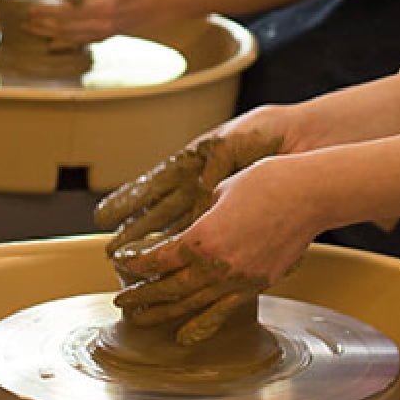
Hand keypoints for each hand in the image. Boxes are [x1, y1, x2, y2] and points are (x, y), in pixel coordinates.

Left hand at [23, 0, 171, 42]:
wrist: (154, 5)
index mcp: (103, 8)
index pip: (68, 12)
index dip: (47, 12)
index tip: (30, 10)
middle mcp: (102, 25)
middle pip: (65, 29)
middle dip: (42, 26)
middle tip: (24, 23)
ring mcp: (103, 34)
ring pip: (70, 38)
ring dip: (49, 35)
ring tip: (32, 30)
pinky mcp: (104, 38)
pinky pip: (79, 41)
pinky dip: (63, 40)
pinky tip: (52, 37)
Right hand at [95, 122, 283, 254]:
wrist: (296, 138)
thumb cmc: (263, 133)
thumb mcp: (229, 146)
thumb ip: (210, 169)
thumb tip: (201, 194)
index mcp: (192, 161)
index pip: (153, 184)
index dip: (127, 200)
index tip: (102, 217)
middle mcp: (197, 183)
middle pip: (159, 211)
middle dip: (134, 232)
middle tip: (110, 252)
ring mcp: (213, 199)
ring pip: (176, 226)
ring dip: (154, 246)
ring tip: (129, 265)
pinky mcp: (232, 211)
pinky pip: (204, 232)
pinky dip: (187, 249)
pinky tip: (171, 266)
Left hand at [111, 155, 319, 344]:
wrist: (308, 194)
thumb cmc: (266, 183)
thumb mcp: (220, 190)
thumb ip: (199, 214)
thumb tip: (187, 225)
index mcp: (202, 236)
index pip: (159, 258)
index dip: (137, 263)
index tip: (123, 264)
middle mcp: (217, 264)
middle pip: (170, 287)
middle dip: (142, 295)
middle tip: (123, 301)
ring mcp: (238, 279)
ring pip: (192, 304)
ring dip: (164, 312)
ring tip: (143, 319)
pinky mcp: (257, 284)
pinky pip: (223, 311)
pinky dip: (201, 324)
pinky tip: (184, 334)